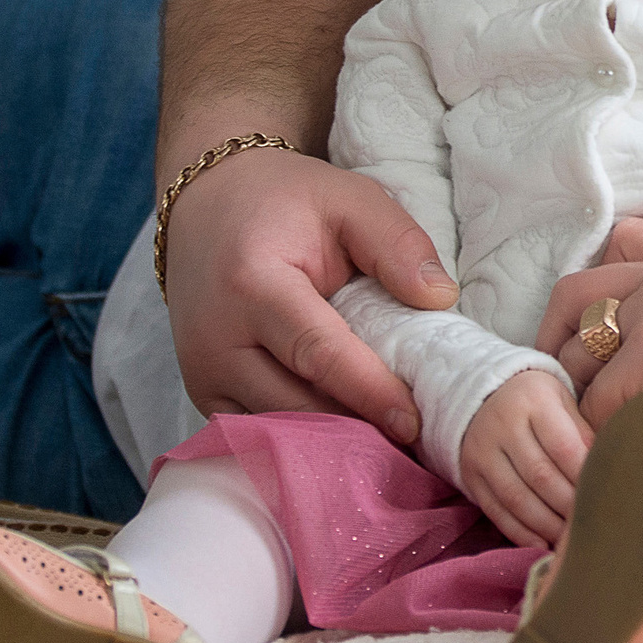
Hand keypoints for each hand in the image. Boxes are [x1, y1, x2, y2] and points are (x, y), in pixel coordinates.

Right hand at [162, 145, 457, 441]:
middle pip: (295, 405)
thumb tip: (440, 299)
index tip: (413, 421)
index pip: (317, 352)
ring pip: (274, 430)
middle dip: (356, 428)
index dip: (368, 391)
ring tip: (388, 443)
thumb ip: (397, 243)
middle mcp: (216, 339)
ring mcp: (202, 374)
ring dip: (332, 442)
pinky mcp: (203, 395)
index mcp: (252, 283)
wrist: (208, 206)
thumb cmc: (285, 202)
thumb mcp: (350, 199)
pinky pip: (256, 435)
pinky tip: (346, 437)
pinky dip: (301, 441)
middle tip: (417, 441)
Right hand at [460, 370, 592, 548]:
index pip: (563, 447)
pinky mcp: (471, 476)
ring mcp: (482, 452)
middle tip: (590, 523)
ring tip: (568, 538)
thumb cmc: (538, 403)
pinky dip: (520, 533)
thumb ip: (583, 433)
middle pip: (540, 475)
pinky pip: (496, 510)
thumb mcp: (562, 402)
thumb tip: (605, 473)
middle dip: (567, 505)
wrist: (484, 396)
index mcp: (533, 401)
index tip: (602, 497)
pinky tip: (541, 545)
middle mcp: (503, 425)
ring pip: (516, 498)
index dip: (583, 477)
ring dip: (546, 524)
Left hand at [539, 218, 642, 434]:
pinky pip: (598, 402)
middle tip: (562, 389)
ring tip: (594, 429)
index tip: (572, 345)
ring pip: (580, 361)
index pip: (599, 273)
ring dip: (581, 398)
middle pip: (575, 307)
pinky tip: (619, 446)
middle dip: (557, 349)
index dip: (574, 313)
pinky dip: (602, 429)